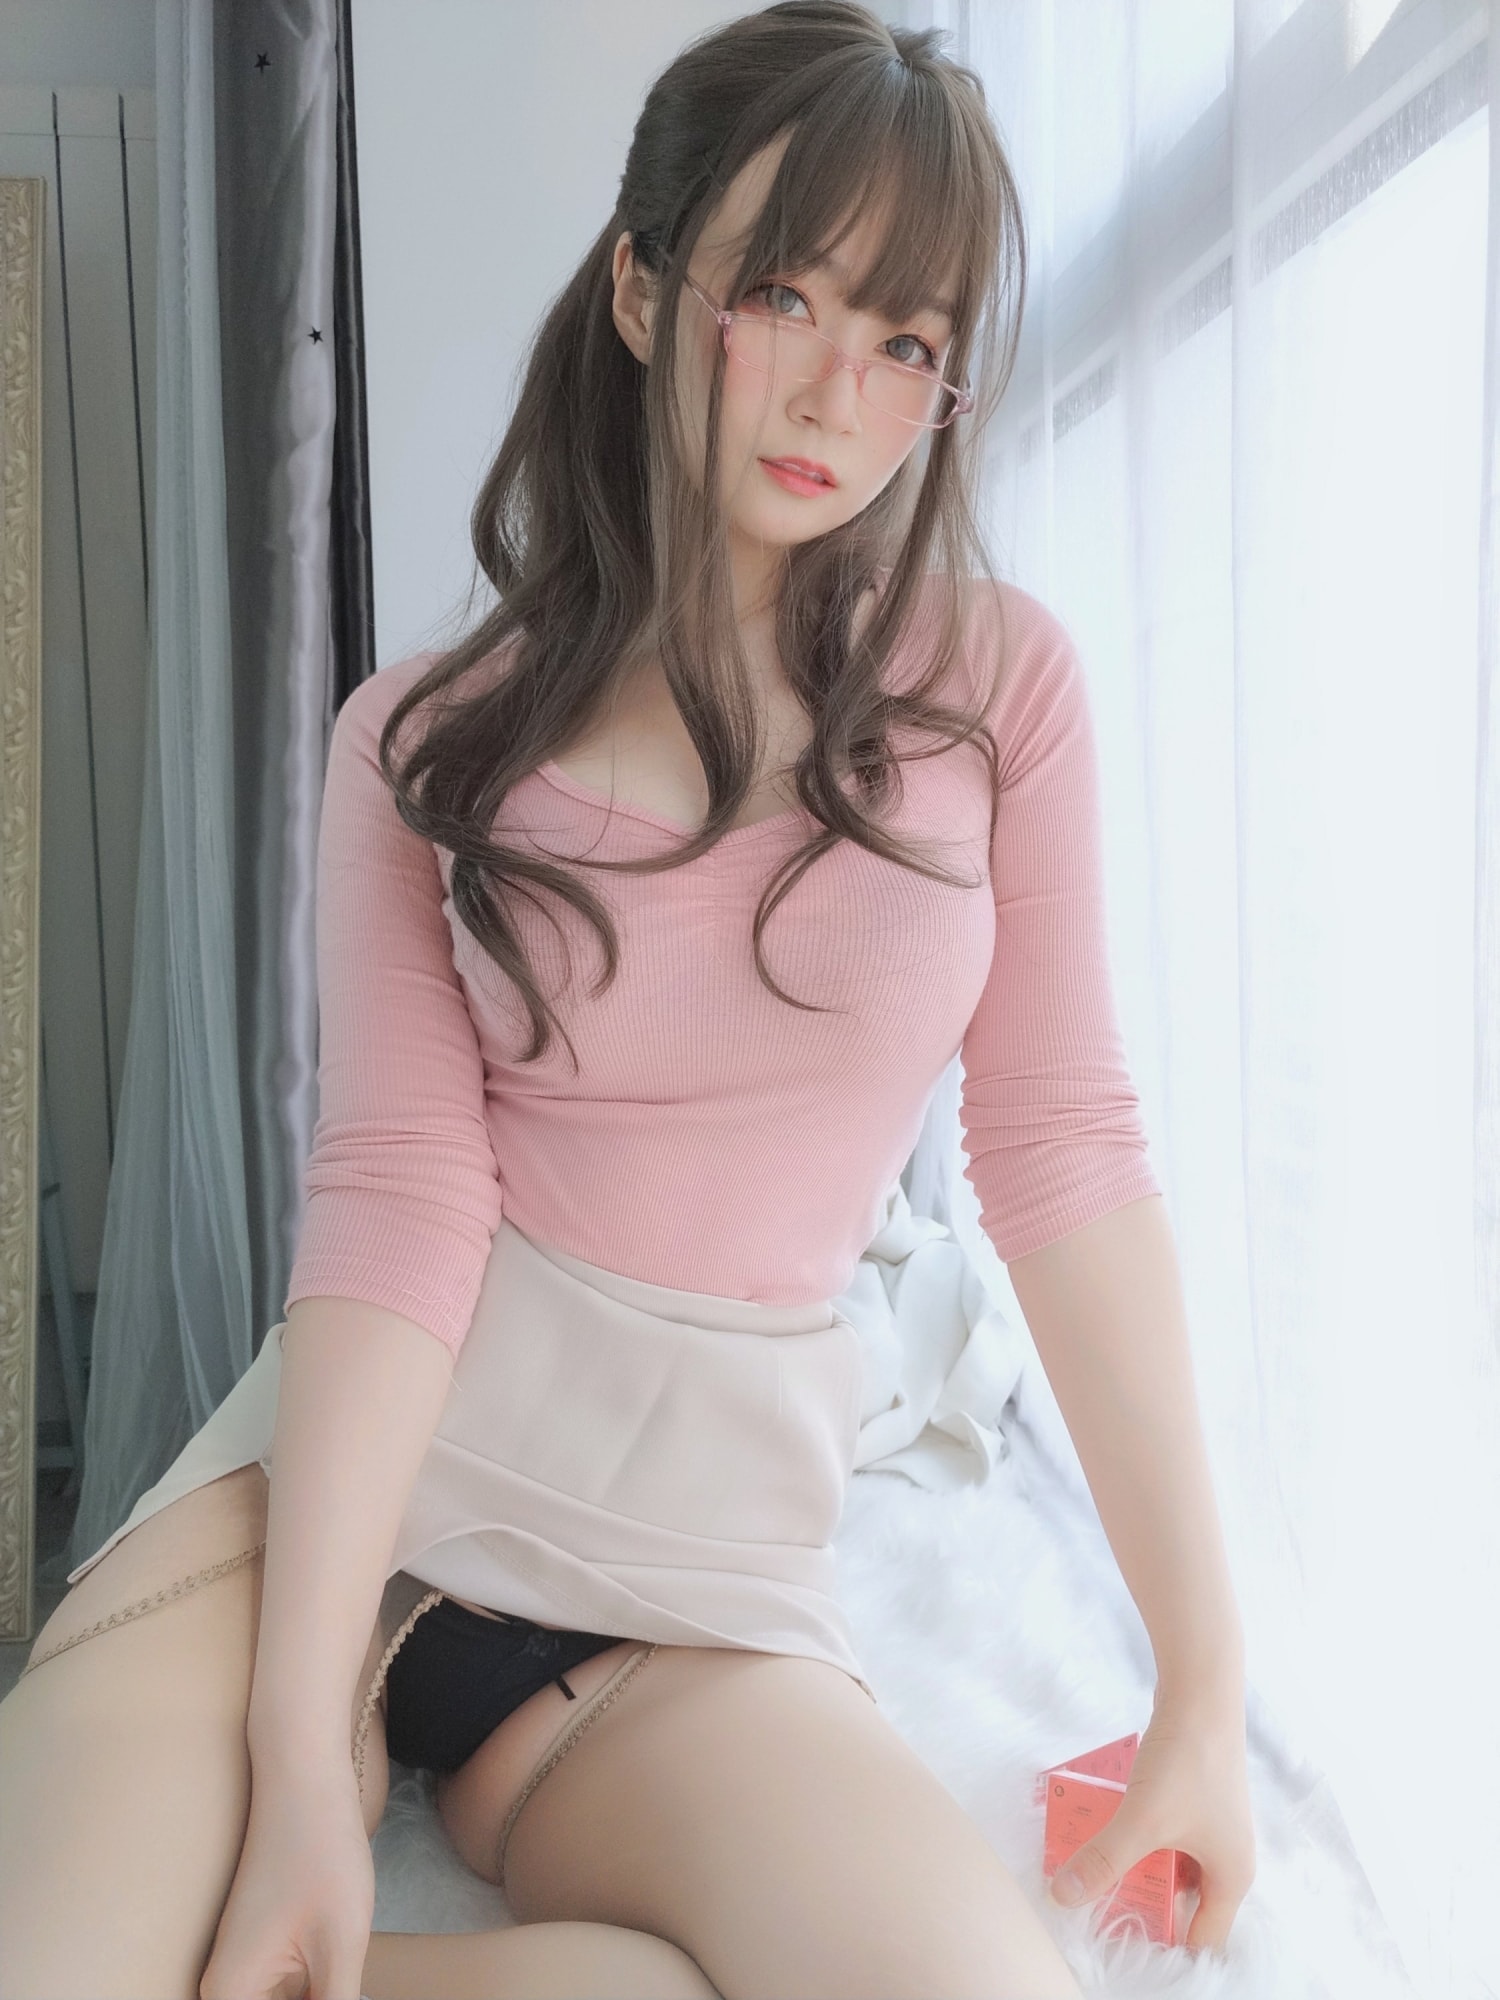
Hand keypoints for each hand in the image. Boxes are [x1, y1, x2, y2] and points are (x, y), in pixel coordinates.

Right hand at [199, 1769, 374, 1999]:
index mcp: (229, 1996)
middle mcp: (223, 1990)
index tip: (335, 1989)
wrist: (302, 1780)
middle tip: (344, 1980)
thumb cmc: (320, 1854)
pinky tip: (343, 1982)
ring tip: (345, 1975)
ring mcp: (242, 1970)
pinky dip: (317, 1995)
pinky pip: (287, 1996)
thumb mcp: (339, 1948)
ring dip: (322, 1997)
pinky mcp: (262, 1952)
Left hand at [1047, 1687, 1256, 1954]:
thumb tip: (1062, 1897)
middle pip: (1181, 1901)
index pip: (1200, 1937)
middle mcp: (1228, 1857)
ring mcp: (1212, 1826)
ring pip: (1167, 1863)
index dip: (1162, 1943)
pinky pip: (1163, 1832)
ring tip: (1092, 1861)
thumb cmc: (1186, 1763)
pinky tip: (1105, 1822)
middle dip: (1138, 1899)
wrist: (1201, 1691)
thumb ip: (1103, 1861)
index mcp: (1231, 1877)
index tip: (1117, 1937)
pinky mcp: (1195, 1798)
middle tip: (1096, 1897)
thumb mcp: (1142, 1820)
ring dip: (1133, 1863)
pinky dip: (1136, 1834)